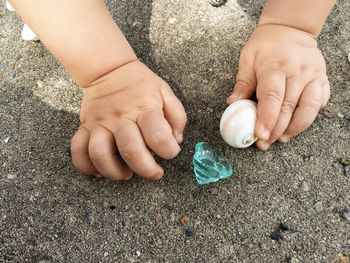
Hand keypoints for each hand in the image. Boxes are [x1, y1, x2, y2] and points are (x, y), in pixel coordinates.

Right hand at [70, 61, 186, 179]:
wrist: (109, 69)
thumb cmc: (141, 85)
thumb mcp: (166, 92)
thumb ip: (177, 116)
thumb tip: (176, 141)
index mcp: (145, 108)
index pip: (158, 136)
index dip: (169, 151)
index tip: (171, 152)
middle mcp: (121, 117)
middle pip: (130, 150)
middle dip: (146, 170)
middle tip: (154, 173)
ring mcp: (100, 123)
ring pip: (100, 154)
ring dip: (114, 172)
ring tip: (126, 174)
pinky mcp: (85, 127)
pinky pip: (78, 150)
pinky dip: (86, 166)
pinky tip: (100, 170)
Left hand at [227, 24, 329, 149]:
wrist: (290, 29)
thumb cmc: (265, 46)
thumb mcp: (247, 60)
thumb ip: (242, 84)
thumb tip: (232, 104)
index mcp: (275, 67)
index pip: (272, 97)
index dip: (267, 118)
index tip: (261, 135)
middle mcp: (297, 71)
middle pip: (289, 107)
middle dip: (277, 130)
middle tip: (265, 144)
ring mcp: (313, 75)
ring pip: (309, 108)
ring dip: (295, 128)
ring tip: (282, 139)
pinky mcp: (322, 79)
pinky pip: (320, 102)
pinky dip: (310, 117)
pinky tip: (297, 124)